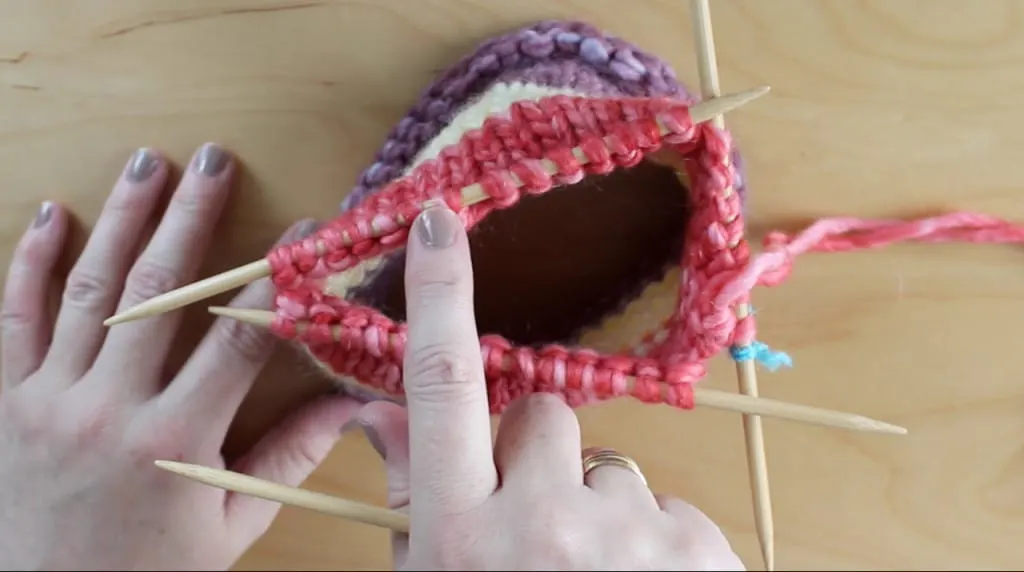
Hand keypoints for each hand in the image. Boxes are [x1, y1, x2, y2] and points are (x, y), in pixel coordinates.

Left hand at [0, 144, 361, 569]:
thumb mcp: (229, 525)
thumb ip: (288, 457)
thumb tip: (352, 406)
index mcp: (176, 438)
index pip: (238, 338)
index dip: (273, 279)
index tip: (301, 233)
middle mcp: (110, 408)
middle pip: (159, 291)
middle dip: (192, 216)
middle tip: (214, 157)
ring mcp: (50, 399)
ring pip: (89, 289)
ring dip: (121, 219)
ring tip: (148, 163)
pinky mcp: (7, 402)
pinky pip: (12, 320)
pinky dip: (28, 264)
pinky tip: (49, 215)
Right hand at [352, 203, 745, 569]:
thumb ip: (416, 502)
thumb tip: (381, 414)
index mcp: (459, 532)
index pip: (442, 384)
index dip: (438, 294)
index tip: (438, 221)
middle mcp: (539, 523)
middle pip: (541, 415)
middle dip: (535, 452)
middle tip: (535, 523)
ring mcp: (624, 535)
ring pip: (609, 468)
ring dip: (597, 509)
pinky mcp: (695, 548)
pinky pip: (667, 508)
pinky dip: (653, 543)